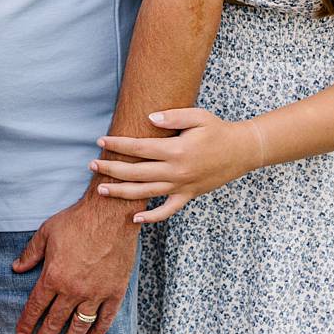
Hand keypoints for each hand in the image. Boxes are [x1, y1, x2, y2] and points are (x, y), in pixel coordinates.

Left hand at [11, 194, 138, 333]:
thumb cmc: (77, 220)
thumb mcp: (46, 233)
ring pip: (80, 325)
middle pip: (55, 321)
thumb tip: (16, 268)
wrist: (111, 215)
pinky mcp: (115, 291)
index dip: (27, 323)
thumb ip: (30, 253)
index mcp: (53, 276)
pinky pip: (106, 318)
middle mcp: (73, 290)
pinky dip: (99, 330)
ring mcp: (95, 293)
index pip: (36, 307)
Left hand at [90, 107, 264, 222]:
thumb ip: (173, 116)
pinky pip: (168, 210)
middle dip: (111, 169)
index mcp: (176, 150)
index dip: (118, 145)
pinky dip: (152, 216)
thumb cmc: (217, 130)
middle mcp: (176, 171)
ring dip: (122, 192)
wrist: (242, 151)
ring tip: (101, 189)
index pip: (139, 149)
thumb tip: (149, 118)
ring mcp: (182, 186)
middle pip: (136, 173)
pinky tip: (135, 218)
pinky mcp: (189, 195)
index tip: (101, 141)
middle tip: (92, 165)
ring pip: (146, 193)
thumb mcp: (198, 116)